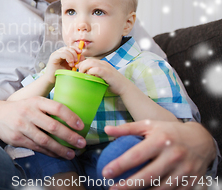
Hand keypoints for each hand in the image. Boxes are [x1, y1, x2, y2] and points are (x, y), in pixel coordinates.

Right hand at [0, 96, 86, 158]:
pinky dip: (49, 152)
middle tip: (81, 142)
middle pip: (53, 126)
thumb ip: (48, 108)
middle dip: (69, 136)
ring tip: (72, 154)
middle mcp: (29, 112)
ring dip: (61, 149)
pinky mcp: (17, 138)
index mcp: (35, 101)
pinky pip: (37, 147)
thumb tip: (72, 119)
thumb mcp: (32, 102)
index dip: (71, 117)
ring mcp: (22, 126)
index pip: (57, 107)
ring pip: (45, 140)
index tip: (81, 126)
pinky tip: (58, 154)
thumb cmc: (19, 108)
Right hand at [45, 46, 84, 75]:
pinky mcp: (53, 57)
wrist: (52, 80)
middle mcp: (59, 52)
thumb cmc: (61, 74)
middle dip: (75, 53)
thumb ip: (76, 62)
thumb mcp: (71, 67)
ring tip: (73, 64)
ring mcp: (55, 54)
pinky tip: (70, 63)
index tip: (80, 53)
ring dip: (71, 56)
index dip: (76, 48)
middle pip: (68, 48)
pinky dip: (68, 57)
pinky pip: (62, 53)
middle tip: (77, 61)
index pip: (70, 47)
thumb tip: (82, 57)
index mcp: (63, 54)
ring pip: (66, 50)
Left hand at [77, 59, 129, 95]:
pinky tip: (90, 77)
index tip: (78, 69)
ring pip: (91, 62)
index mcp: (102, 63)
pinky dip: (91, 72)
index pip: (89, 59)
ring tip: (83, 74)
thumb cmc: (112, 83)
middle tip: (80, 73)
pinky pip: (96, 69)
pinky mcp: (107, 73)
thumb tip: (83, 74)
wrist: (124, 87)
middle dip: (82, 65)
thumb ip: (94, 74)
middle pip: (89, 60)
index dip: (82, 63)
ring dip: (85, 68)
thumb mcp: (102, 76)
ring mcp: (106, 67)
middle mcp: (103, 63)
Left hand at [102, 120, 216, 189]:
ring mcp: (184, 171)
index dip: (120, 165)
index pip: (136, 155)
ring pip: (160, 188)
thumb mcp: (149, 125)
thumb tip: (106, 130)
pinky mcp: (191, 182)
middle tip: (112, 189)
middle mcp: (173, 156)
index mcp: (161, 140)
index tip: (105, 172)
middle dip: (128, 185)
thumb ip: (127, 128)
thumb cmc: (168, 132)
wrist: (201, 140)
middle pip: (147, 176)